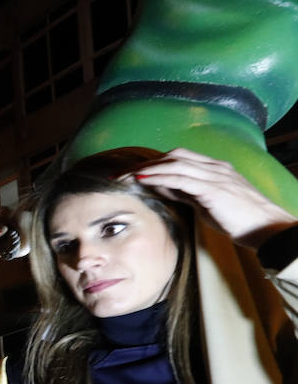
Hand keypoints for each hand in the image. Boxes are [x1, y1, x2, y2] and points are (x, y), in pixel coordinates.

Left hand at [130, 148, 297, 248]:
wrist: (265, 227)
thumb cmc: (237, 218)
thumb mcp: (205, 202)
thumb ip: (185, 192)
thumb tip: (160, 187)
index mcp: (214, 168)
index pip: (178, 158)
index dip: (152, 163)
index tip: (128, 173)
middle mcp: (214, 167)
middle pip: (172, 156)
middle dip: (143, 163)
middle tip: (118, 175)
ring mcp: (215, 175)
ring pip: (174, 163)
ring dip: (145, 169)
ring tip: (123, 177)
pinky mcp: (213, 188)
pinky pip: (181, 177)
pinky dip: (159, 176)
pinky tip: (142, 179)